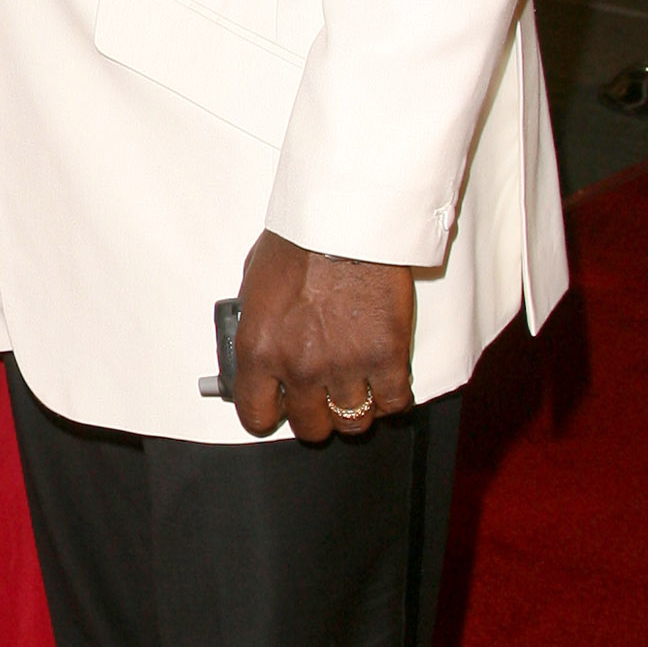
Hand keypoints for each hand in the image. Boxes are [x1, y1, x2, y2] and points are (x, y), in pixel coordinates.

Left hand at [232, 231, 416, 441]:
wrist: (347, 220)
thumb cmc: (301, 241)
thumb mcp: (254, 285)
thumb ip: (257, 326)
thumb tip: (258, 351)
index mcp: (259, 349)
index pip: (255, 414)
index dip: (267, 415)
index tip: (277, 409)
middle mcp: (300, 366)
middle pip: (309, 426)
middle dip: (314, 416)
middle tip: (321, 397)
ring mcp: (345, 366)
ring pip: (352, 421)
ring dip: (354, 408)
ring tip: (355, 388)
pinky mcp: (386, 356)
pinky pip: (393, 403)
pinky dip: (391, 398)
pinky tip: (385, 382)